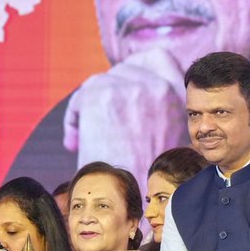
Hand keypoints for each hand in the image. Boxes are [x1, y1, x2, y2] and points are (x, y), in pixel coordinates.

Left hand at [64, 48, 187, 183]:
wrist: (131, 192)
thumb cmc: (149, 171)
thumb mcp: (167, 137)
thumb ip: (162, 117)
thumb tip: (151, 101)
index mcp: (174, 93)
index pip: (158, 58)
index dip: (140, 69)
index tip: (128, 88)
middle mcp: (154, 85)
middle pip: (124, 69)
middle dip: (112, 91)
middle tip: (102, 119)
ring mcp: (128, 88)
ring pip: (101, 83)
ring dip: (90, 105)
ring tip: (84, 132)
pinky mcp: (101, 96)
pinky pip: (82, 97)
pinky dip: (76, 116)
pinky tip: (76, 138)